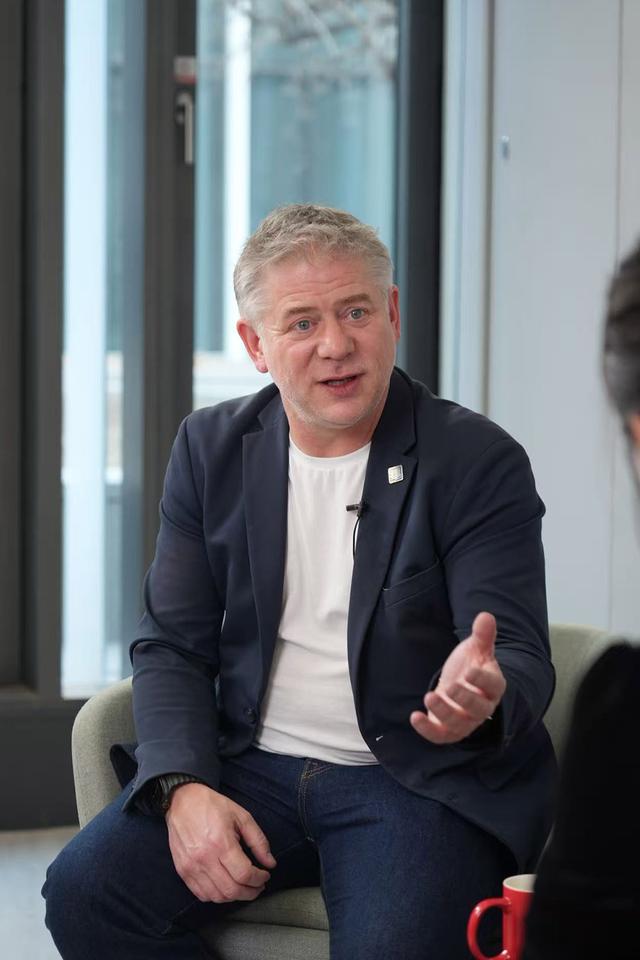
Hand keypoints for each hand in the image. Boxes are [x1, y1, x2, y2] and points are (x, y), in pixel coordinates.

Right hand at [165, 782, 276, 902]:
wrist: (182, 802)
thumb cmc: (213, 806)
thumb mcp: (242, 816)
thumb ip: (258, 841)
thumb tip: (270, 863)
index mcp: (221, 842)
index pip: (244, 874)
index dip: (259, 879)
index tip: (265, 875)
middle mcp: (204, 858)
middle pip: (232, 890)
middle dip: (251, 892)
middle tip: (258, 886)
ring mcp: (191, 867)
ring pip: (217, 896)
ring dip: (235, 896)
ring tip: (244, 887)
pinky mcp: (182, 871)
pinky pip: (201, 894)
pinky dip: (217, 896)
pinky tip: (225, 887)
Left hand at [410, 612, 505, 744]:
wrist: (461, 688)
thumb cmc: (471, 667)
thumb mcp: (476, 649)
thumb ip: (482, 635)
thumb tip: (485, 616)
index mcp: (493, 686)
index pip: (493, 686)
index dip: (483, 680)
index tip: (471, 671)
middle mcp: (482, 708)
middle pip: (478, 709)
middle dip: (465, 699)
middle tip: (450, 686)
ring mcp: (465, 721)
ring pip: (459, 725)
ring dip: (444, 713)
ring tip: (429, 696)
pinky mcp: (447, 730)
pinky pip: (440, 735)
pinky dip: (427, 730)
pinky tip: (414, 717)